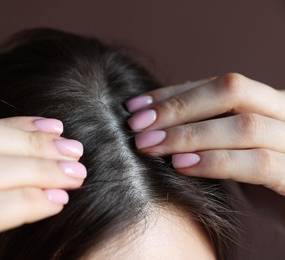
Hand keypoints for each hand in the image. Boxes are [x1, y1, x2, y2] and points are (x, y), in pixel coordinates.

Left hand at [126, 73, 284, 195]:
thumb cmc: (260, 181)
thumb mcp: (233, 148)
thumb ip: (207, 130)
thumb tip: (155, 120)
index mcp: (269, 103)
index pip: (217, 84)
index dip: (173, 93)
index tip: (134, 105)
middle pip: (232, 91)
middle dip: (178, 107)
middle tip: (136, 125)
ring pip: (244, 126)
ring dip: (188, 134)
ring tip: (149, 145)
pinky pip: (258, 163)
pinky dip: (216, 162)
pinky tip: (181, 166)